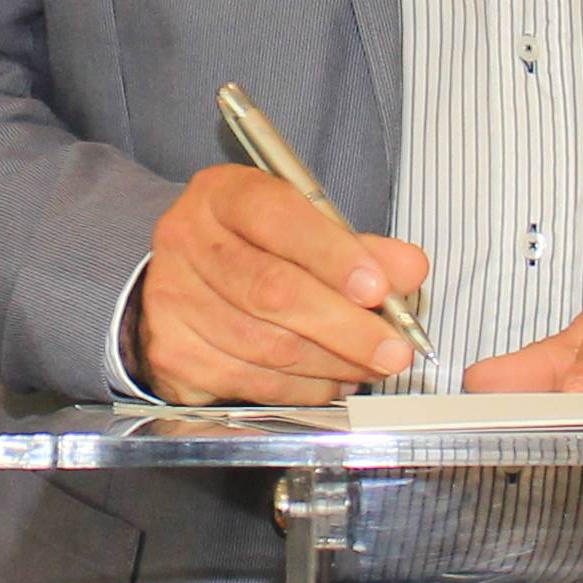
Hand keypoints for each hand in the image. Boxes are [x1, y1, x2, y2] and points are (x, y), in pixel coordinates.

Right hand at [129, 166, 430, 405]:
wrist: (185, 284)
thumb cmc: (256, 249)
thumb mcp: (304, 229)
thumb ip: (359, 247)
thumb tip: (409, 269)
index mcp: (222, 195)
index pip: (277, 218)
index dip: (331, 255)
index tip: (379, 289)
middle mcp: (187, 240)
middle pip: (271, 290)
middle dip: (344, 325)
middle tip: (395, 350)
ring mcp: (173, 299)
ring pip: (266, 345)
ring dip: (332, 363)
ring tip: (371, 364)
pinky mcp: (173, 353)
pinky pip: (253, 382)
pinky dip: (305, 388)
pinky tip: (332, 378)